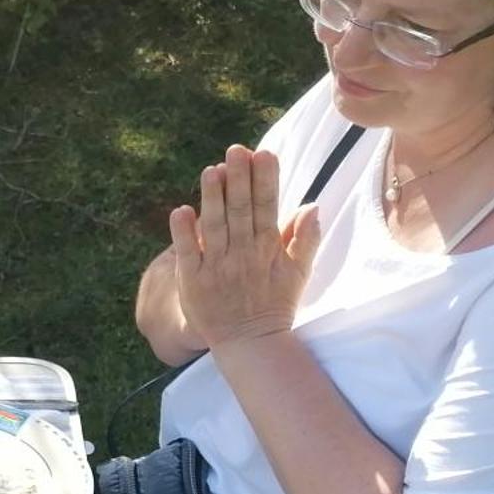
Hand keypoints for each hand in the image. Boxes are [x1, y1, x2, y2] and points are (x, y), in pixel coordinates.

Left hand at [170, 145, 320, 349]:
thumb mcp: (299, 273)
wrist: (250, 343)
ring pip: (215, 226)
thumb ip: (306, 239)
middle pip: (241, 210)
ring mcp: (217, 266)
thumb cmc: (275, 304)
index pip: (267, 206)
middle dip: (239, 179)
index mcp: (268, 248)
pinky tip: (181, 210)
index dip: (265, 180)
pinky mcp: (193, 280)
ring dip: (212, 197)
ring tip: (210, 170)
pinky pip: (187, 252)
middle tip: (235, 150)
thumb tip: (313, 205)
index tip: (264, 153)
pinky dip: (183, 232)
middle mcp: (243, 254)